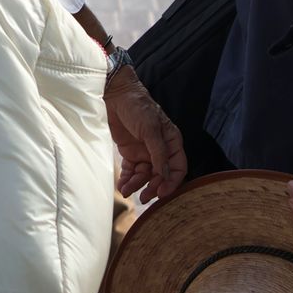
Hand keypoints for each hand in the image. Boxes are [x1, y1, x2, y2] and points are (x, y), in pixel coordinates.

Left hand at [105, 66, 186, 203]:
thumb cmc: (137, 106)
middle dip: (153, 186)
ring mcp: (145, 151)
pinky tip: (122, 185)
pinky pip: (131, 171)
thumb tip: (164, 175)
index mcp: (171, 140)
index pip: (178, 166)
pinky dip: (127, 179)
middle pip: (160, 175)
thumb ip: (158, 152)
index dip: (172, 181)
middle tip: (143, 197)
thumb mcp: (150, 128)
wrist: (114, 95)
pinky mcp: (130, 152)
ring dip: (137, 184)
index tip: (162, 193)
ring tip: (126, 191)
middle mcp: (160, 148)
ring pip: (145, 175)